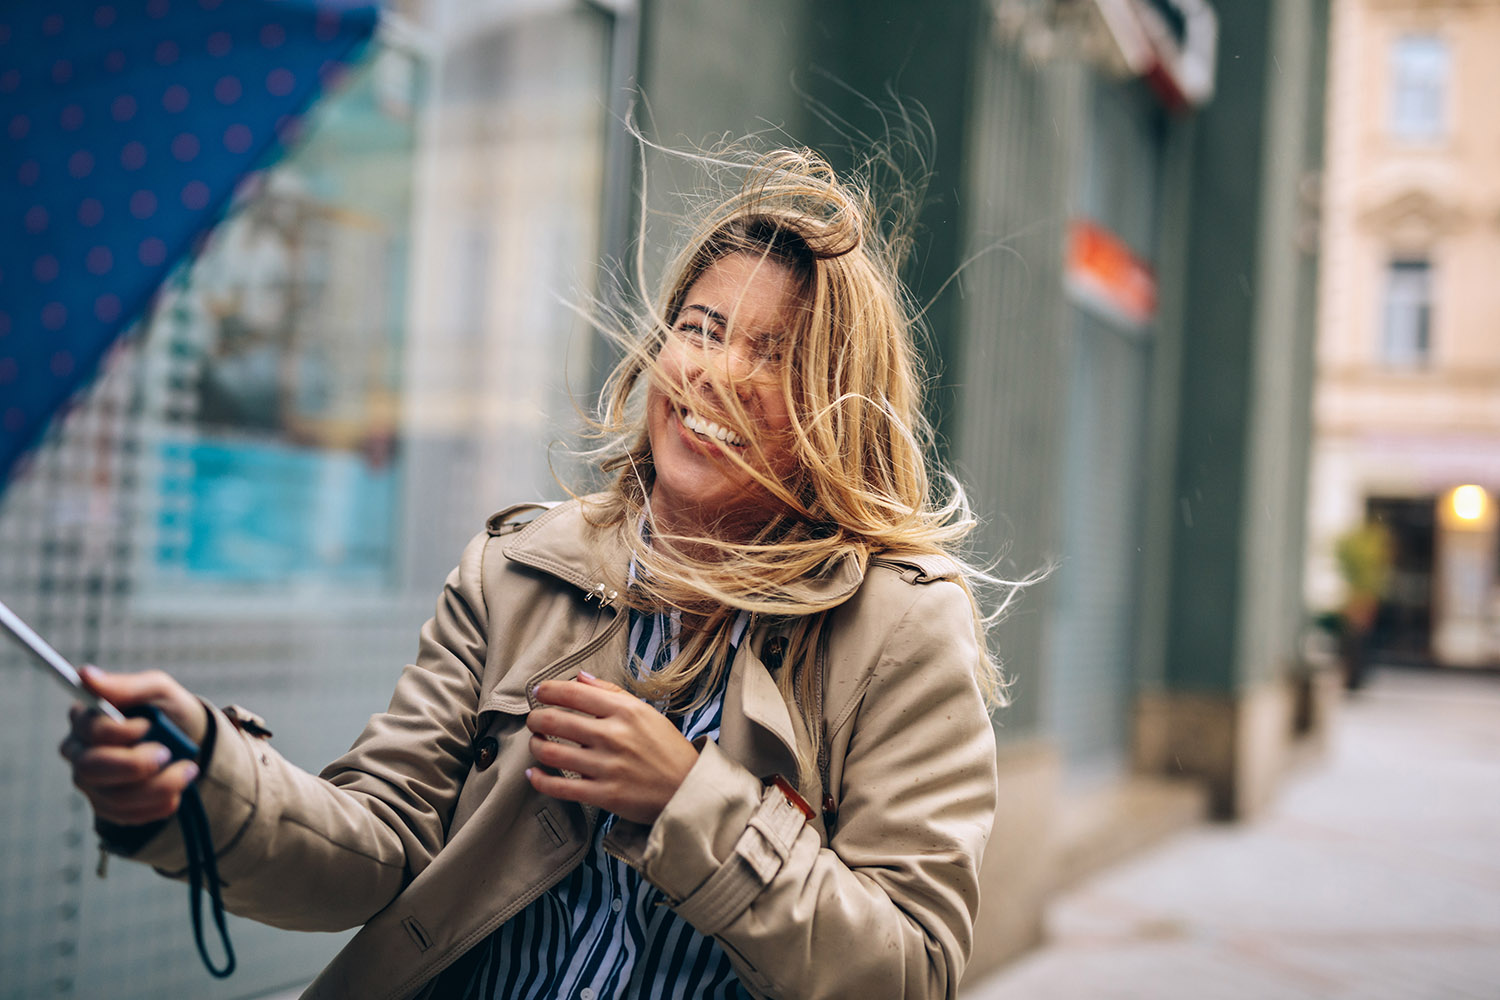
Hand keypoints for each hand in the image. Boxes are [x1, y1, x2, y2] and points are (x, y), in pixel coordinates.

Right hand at [58, 667, 210, 825]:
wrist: (188, 741)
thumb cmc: (166, 709)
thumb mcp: (156, 689)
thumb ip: (125, 685)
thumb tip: (86, 675)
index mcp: (85, 721)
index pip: (89, 730)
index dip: (120, 731)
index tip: (148, 724)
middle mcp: (80, 754)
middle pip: (90, 768)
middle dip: (135, 764)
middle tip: (167, 754)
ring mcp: (92, 785)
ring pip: (112, 797)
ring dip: (157, 786)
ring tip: (188, 770)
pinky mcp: (109, 808)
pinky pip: (127, 817)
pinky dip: (159, 804)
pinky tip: (176, 791)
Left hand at [526, 671, 698, 824]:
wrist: (688, 789)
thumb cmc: (666, 748)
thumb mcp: (645, 712)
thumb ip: (612, 692)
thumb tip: (580, 677)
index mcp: (625, 712)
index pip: (573, 693)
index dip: (548, 690)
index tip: (539, 691)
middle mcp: (614, 736)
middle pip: (554, 721)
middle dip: (535, 719)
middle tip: (534, 720)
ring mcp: (607, 767)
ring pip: (551, 753)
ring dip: (535, 746)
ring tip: (537, 743)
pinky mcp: (604, 795)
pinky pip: (560, 787)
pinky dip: (540, 780)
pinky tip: (534, 773)